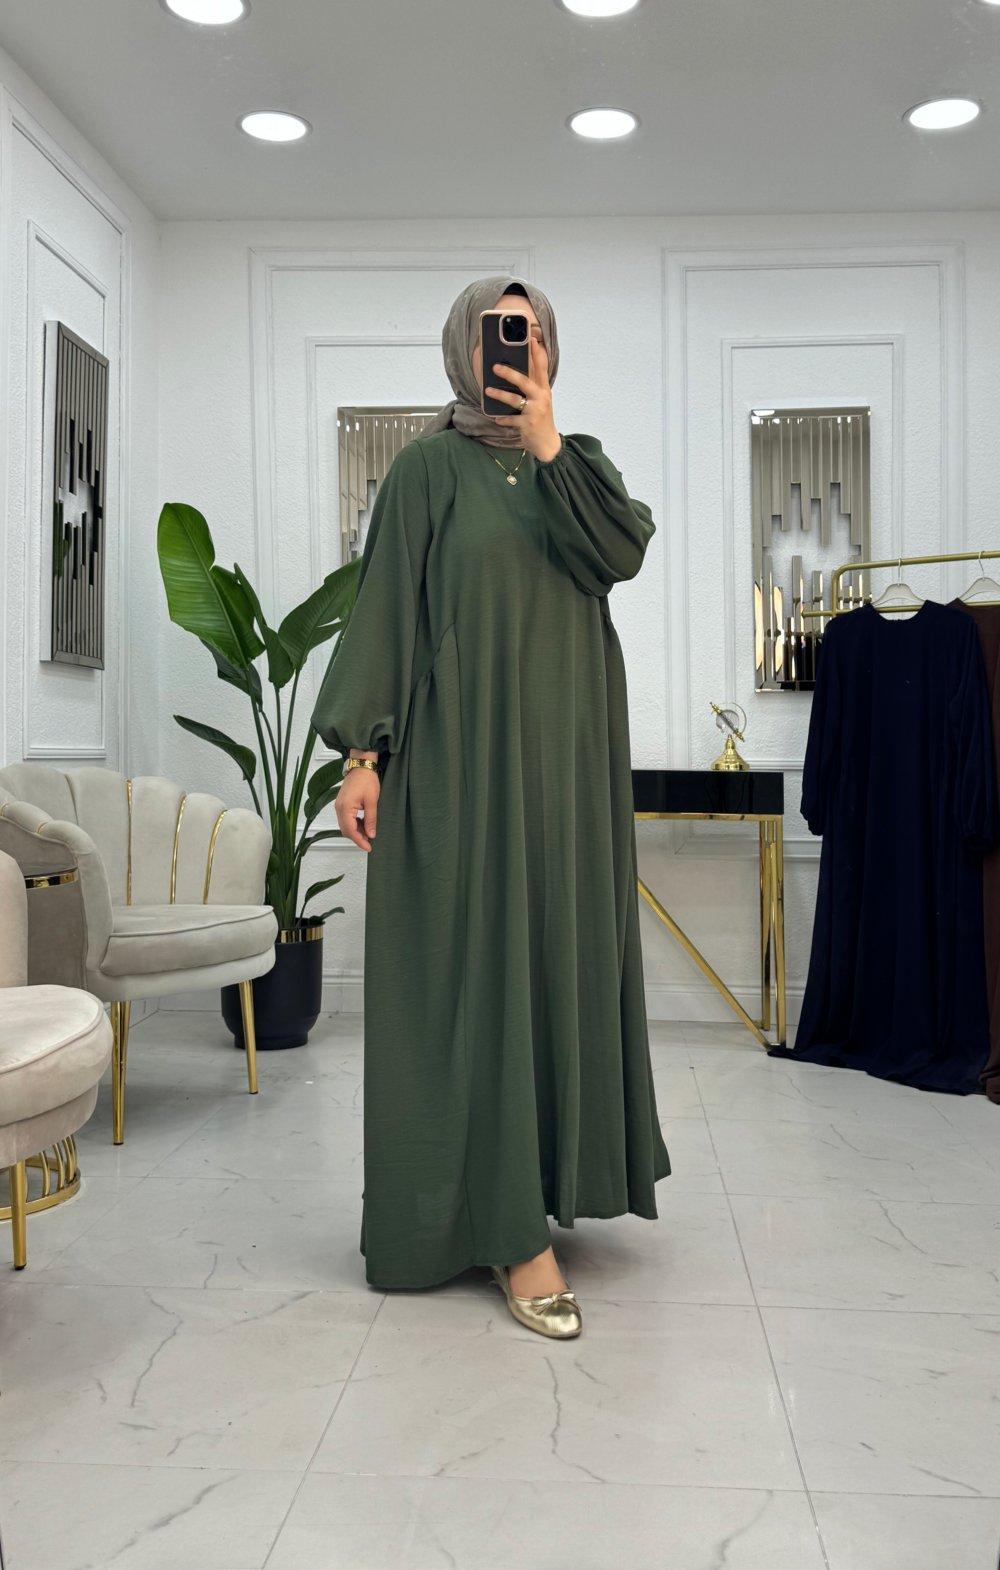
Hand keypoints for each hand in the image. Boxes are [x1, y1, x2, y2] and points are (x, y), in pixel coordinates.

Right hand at [336, 766, 379, 851]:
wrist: (361, 765)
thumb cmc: (367, 780)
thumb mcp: (372, 801)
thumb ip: (371, 819)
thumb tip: (371, 835)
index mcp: (345, 808)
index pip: (350, 831)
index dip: (359, 841)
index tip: (369, 848)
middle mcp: (339, 808)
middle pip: (346, 830)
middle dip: (357, 838)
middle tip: (370, 843)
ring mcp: (339, 806)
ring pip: (345, 825)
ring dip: (356, 831)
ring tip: (369, 834)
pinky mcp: (342, 803)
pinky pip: (346, 819)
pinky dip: (354, 824)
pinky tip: (364, 824)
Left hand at [484, 333, 561, 462]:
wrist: (547, 443)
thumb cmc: (540, 418)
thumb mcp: (540, 400)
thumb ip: (531, 386)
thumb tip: (512, 372)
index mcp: (544, 389)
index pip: (542, 368)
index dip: (537, 353)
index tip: (531, 339)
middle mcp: (541, 398)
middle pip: (525, 381)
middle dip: (510, 373)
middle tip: (495, 366)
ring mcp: (534, 411)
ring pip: (515, 399)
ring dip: (500, 395)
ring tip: (488, 390)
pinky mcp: (528, 424)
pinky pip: (511, 419)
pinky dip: (502, 419)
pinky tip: (496, 418)